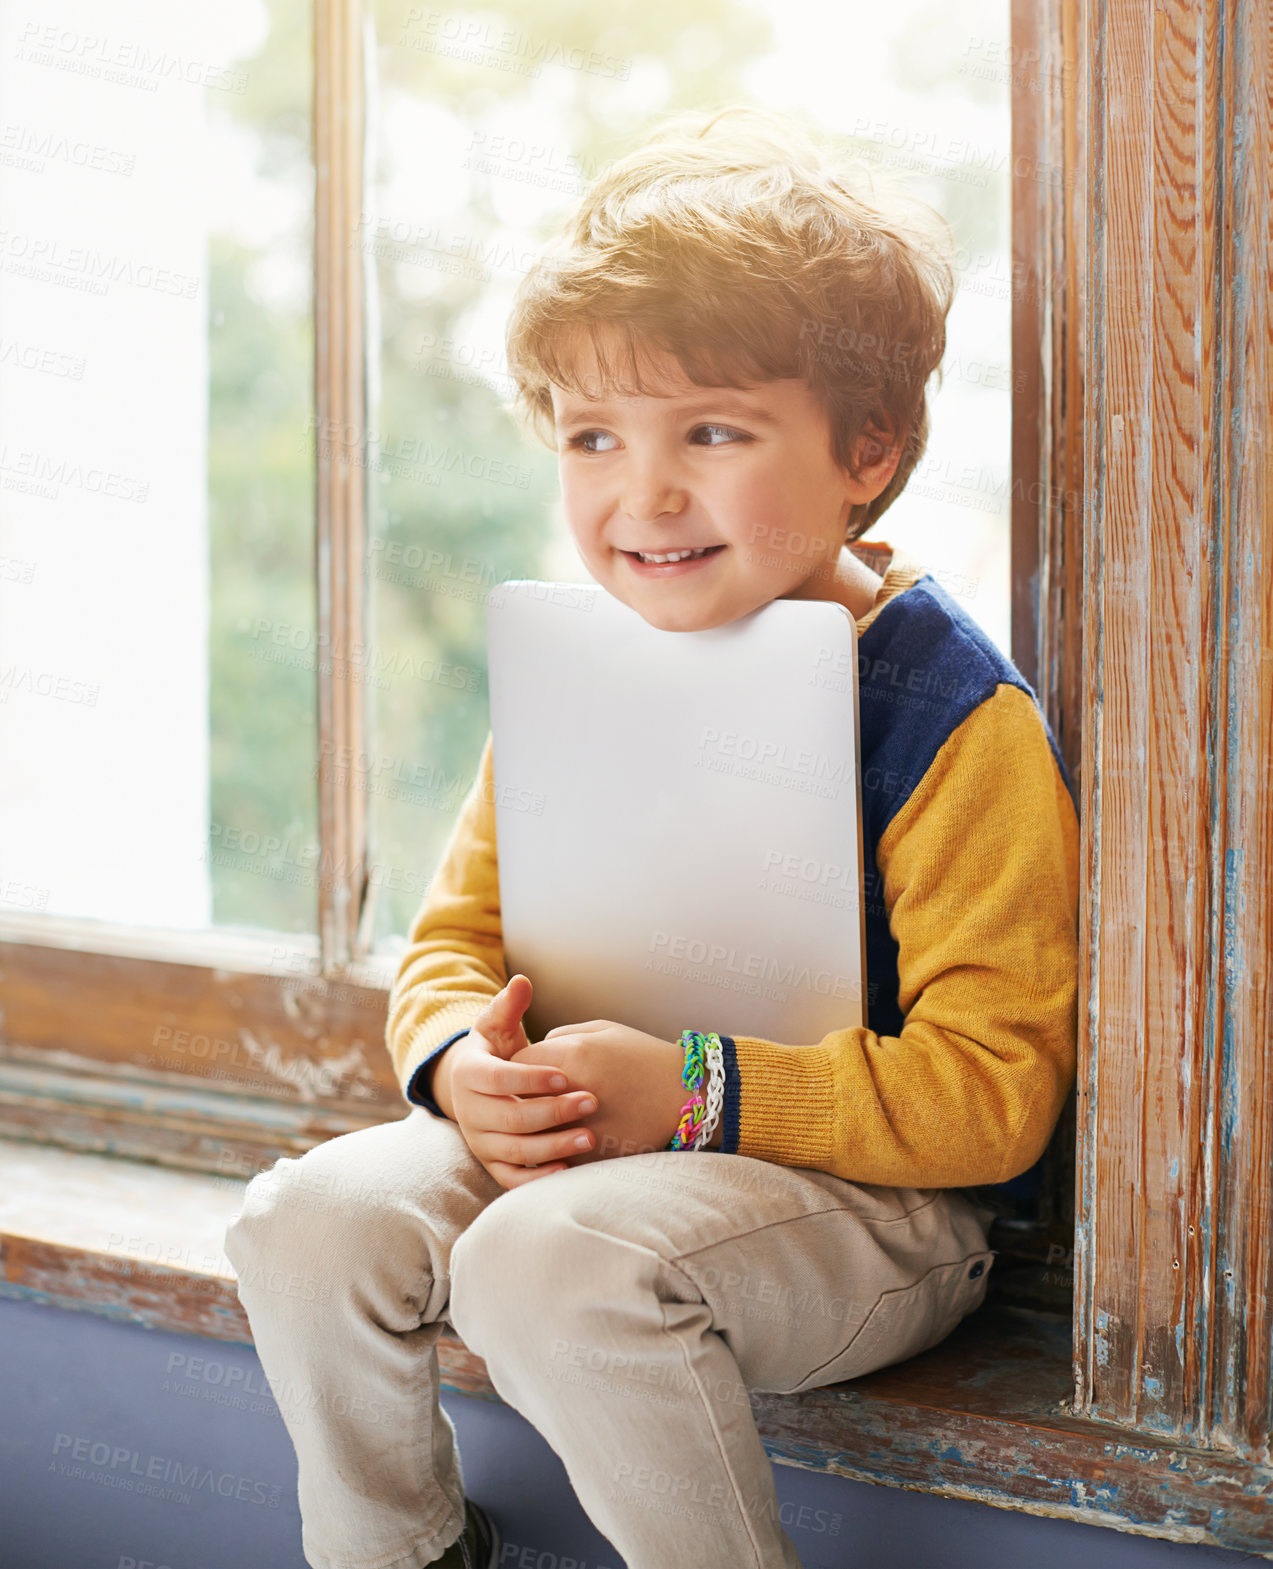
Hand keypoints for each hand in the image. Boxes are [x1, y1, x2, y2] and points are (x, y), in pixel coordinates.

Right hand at [441, 975, 600, 1188]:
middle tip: (592, 1102)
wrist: (475, 1088)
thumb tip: (521, 981)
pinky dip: (538, 1177)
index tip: (566, 1076)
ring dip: (553, 1145)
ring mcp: (479, 1141)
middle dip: (553, 1111)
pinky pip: (513, 1178)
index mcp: (468, 1075)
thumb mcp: (496, 1025)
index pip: (498, 1079)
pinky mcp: (491, 1164)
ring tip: (591, 1136)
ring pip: (514, 1150)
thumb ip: (509, 1005)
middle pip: (510, 1118)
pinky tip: (569, 1167)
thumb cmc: (495, 1051)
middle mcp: (469, 1112)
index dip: (530, 1079)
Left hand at [511, 1019, 690, 1165]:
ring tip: (538, 1123)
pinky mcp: (591, 1156)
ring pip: (532, 1134)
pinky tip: (563, 1142)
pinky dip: (554, 1151)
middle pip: (519, 1100)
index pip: (517, 1065)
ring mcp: (579, 1128)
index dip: (517, 1069)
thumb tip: (536, 1049)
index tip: (525, 1072)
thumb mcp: (604, 1031)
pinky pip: (555, 1157)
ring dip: (532, 1129)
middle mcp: (570, 1092)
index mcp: (571, 1055)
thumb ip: (563, 1036)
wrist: (685, 1097)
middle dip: (519, 1099)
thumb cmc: (644, 1057)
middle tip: (526, 1098)